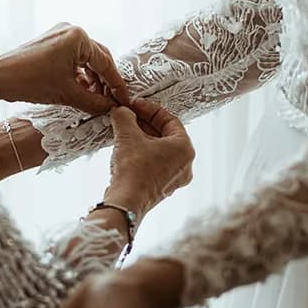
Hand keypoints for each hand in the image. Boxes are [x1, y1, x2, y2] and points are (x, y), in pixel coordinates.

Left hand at [0, 25, 129, 113]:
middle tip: (113, 102)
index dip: (117, 86)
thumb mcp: (67, 94)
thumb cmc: (29, 82)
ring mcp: (60, 34)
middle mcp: (72, 30)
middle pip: (99, 59)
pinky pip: (74, 57)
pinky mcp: (52, 41)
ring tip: (97, 100)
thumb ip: (95, 102)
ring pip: (86, 59)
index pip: (106, 64)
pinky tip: (82, 90)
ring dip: (93, 79)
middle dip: (105, 82)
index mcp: (79, 37)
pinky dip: (80, 74)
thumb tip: (112, 109)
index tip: (124, 101)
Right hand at [106, 98, 193, 217]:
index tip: (135, 105)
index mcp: (185, 148)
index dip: (150, 109)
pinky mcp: (163, 188)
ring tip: (124, 131)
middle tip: (128, 116)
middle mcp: (185, 164)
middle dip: (145, 123)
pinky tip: (126, 149)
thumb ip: (125, 117)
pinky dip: (143, 153)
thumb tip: (122, 110)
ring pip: (159, 150)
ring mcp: (175, 178)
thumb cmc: (134, 171)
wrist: (126, 202)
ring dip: (142, 138)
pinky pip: (155, 163)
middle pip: (165, 135)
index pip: (170, 120)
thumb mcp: (127, 135)